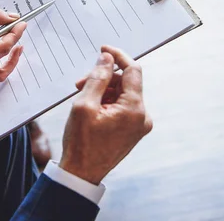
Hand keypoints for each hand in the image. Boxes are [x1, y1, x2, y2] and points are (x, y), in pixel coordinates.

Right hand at [59, 45, 151, 184]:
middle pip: (126, 83)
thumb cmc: (81, 143)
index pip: (132, 70)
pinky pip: (122, 106)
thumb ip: (98, 77)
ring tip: (82, 97)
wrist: (82, 173)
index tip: (103, 50)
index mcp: (134, 109)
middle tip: (80, 83)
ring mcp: (139, 125)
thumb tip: (107, 59)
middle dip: (104, 78)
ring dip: (104, 90)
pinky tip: (91, 107)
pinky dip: (107, 102)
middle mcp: (142, 116)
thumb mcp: (84, 105)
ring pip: (123, 94)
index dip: (118, 56)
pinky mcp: (132, 130)